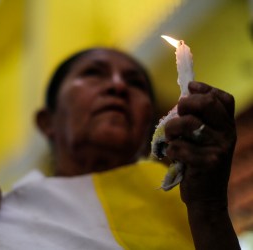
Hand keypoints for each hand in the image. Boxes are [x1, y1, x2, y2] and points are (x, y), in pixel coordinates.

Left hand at [164, 81, 235, 207]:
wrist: (206, 198)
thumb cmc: (198, 164)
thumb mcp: (205, 141)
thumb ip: (199, 121)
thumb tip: (183, 98)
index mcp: (227, 126)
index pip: (223, 99)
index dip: (205, 89)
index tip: (190, 87)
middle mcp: (227, 135)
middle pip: (206, 104)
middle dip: (185, 104)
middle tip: (177, 113)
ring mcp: (219, 149)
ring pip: (187, 123)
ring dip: (171, 129)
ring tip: (170, 138)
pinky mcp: (207, 164)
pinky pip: (178, 147)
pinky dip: (169, 150)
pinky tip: (173, 157)